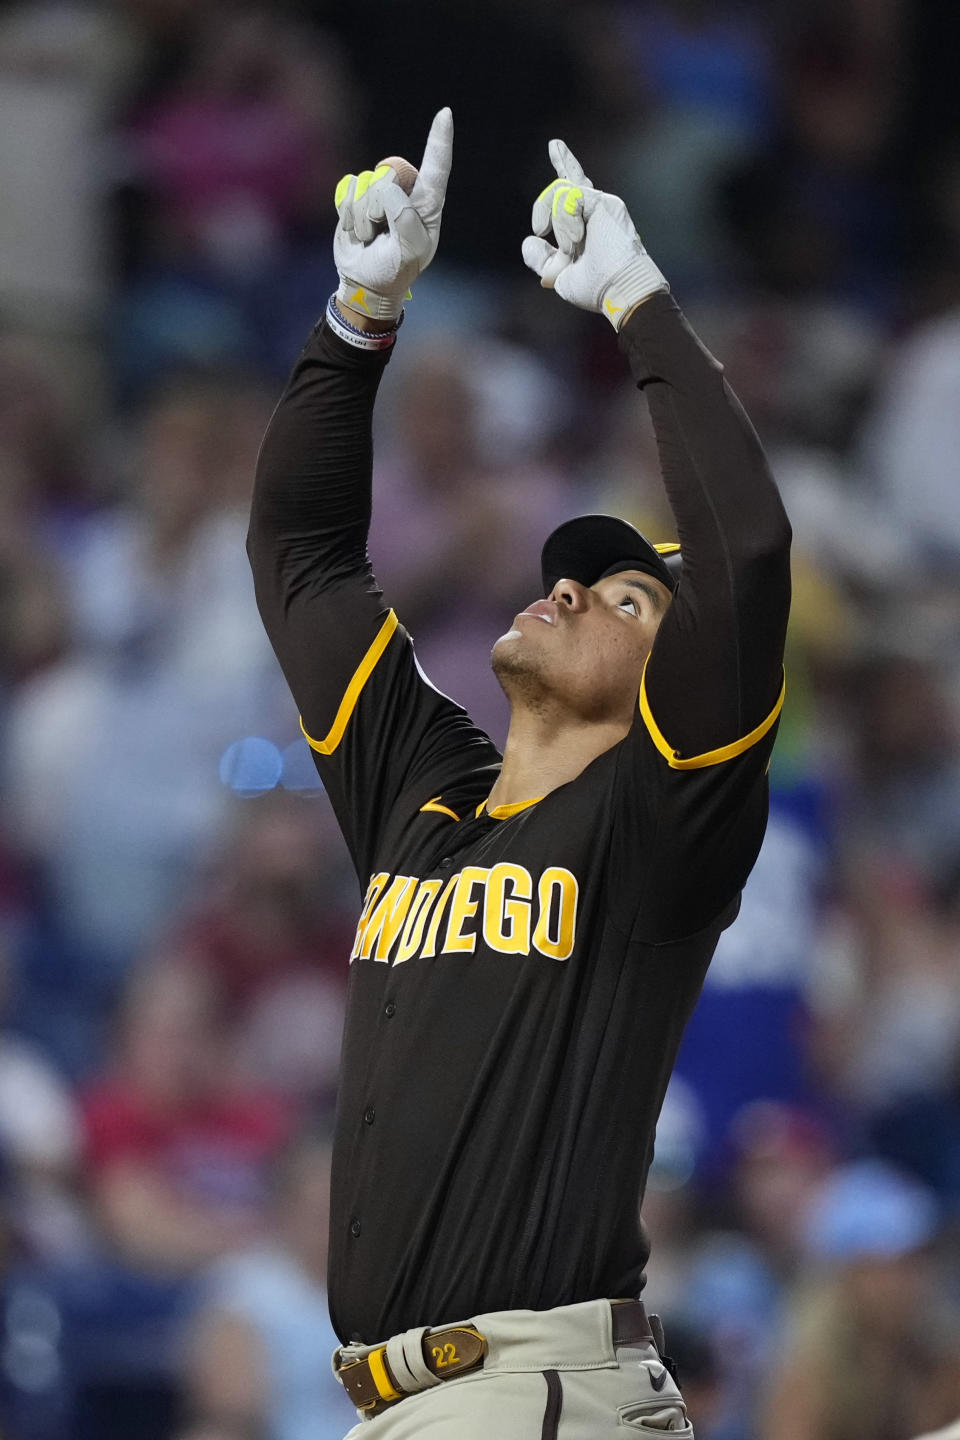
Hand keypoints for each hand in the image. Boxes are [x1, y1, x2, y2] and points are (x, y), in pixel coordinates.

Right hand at [334, 108, 452, 322]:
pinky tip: (356, 229)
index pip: (437, 168)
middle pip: (389, 175)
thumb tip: (390, 192)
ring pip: (366, 184)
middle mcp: (406, 192)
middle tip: (382, 232)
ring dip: (362, 217)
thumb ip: (406, 224)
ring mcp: (380, 191)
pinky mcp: (357, 194)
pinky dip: (347, 213)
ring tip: (370, 236)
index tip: (445, 114)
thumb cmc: (395, 270)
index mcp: (428, 205)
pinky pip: (348, 188)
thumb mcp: (410, 254)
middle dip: (379, 206)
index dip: (440, 140)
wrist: (366, 282)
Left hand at [521, 140, 668, 328]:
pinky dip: (566, 220)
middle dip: (553, 180)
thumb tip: (529, 241)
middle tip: (548, 187)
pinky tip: (578, 238)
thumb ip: (543, 259)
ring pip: (560, 193)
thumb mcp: (559, 275)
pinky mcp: (603, 201)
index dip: (565, 167)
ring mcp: (600, 204)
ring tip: (570, 248)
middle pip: (571, 179)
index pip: (573, 193)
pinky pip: (569, 196)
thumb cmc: (596, 288)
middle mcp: (594, 212)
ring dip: (558, 224)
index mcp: (586, 227)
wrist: (619, 288)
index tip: (555, 148)